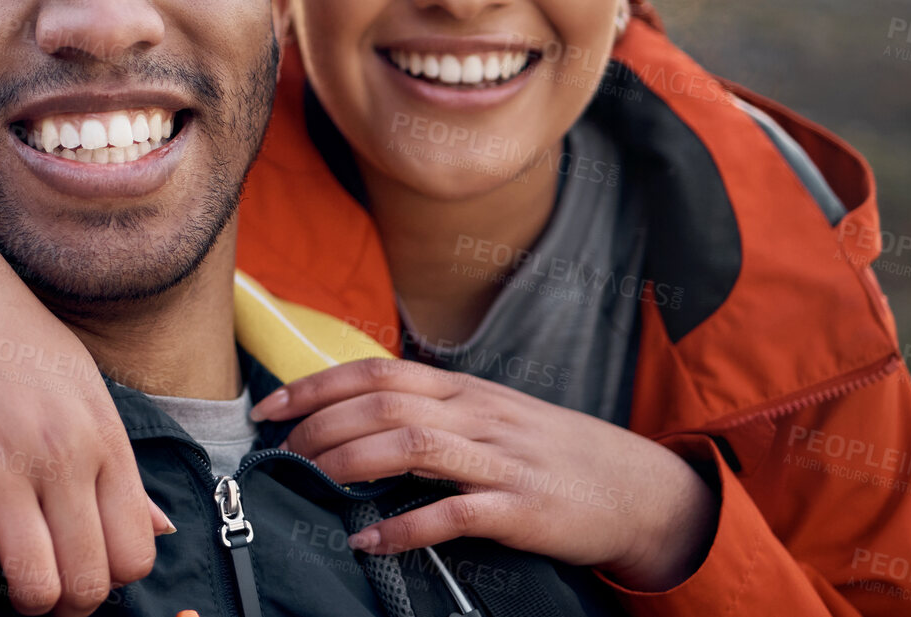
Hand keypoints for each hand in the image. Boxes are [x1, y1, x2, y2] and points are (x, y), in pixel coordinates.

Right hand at [0, 193, 169, 614]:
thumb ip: (119, 462)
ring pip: (33, 589)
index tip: (83, 567)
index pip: (137, 553)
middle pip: (89, 583)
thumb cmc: (8, 334)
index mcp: (103, 435)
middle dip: (67, 605)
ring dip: (20, 603)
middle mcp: (60, 455)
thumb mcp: (81, 385)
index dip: (111, 579)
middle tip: (43, 587)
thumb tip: (162, 529)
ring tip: (5, 582)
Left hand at [252, 357, 716, 591]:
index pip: (377, 371)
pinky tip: (369, 539)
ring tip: (311, 483)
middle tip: (281, 452)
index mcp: (465, 390)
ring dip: (350, 462)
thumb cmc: (553, 453)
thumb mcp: (491, 416)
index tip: (270, 408)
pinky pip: (455, 512)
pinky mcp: (522, 508)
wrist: (640, 489)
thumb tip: (357, 420)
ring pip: (411, 444)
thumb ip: (434, 412)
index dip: (316, 386)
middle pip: (383, 402)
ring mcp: (501, 459)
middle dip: (320, 424)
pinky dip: (405, 526)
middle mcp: (478, 414)